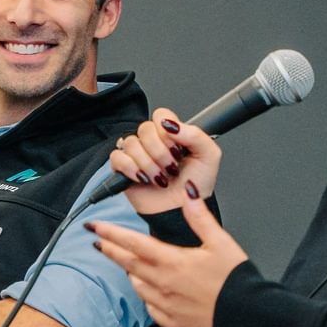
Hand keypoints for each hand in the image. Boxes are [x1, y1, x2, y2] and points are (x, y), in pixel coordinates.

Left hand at [89, 188, 247, 326]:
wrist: (249, 316)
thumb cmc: (236, 280)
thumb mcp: (221, 242)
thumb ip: (200, 218)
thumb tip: (188, 194)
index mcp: (172, 261)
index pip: (132, 243)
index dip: (111, 233)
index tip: (94, 226)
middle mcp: (162, 284)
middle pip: (127, 264)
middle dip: (111, 250)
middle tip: (98, 241)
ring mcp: (165, 305)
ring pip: (137, 285)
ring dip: (129, 271)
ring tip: (127, 263)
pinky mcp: (171, 321)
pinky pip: (149, 305)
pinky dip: (145, 294)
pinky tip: (149, 289)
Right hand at [106, 107, 222, 215]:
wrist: (182, 210)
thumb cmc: (196, 185)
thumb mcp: (209, 156)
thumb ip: (195, 134)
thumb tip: (172, 125)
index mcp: (172, 134)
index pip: (160, 115)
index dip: (167, 131)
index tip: (177, 148)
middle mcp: (153, 142)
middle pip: (144, 128)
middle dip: (160, 152)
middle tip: (171, 167)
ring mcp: (137, 154)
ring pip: (131, 143)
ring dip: (148, 164)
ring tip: (160, 178)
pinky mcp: (123, 169)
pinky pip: (117, 157)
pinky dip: (131, 168)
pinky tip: (143, 178)